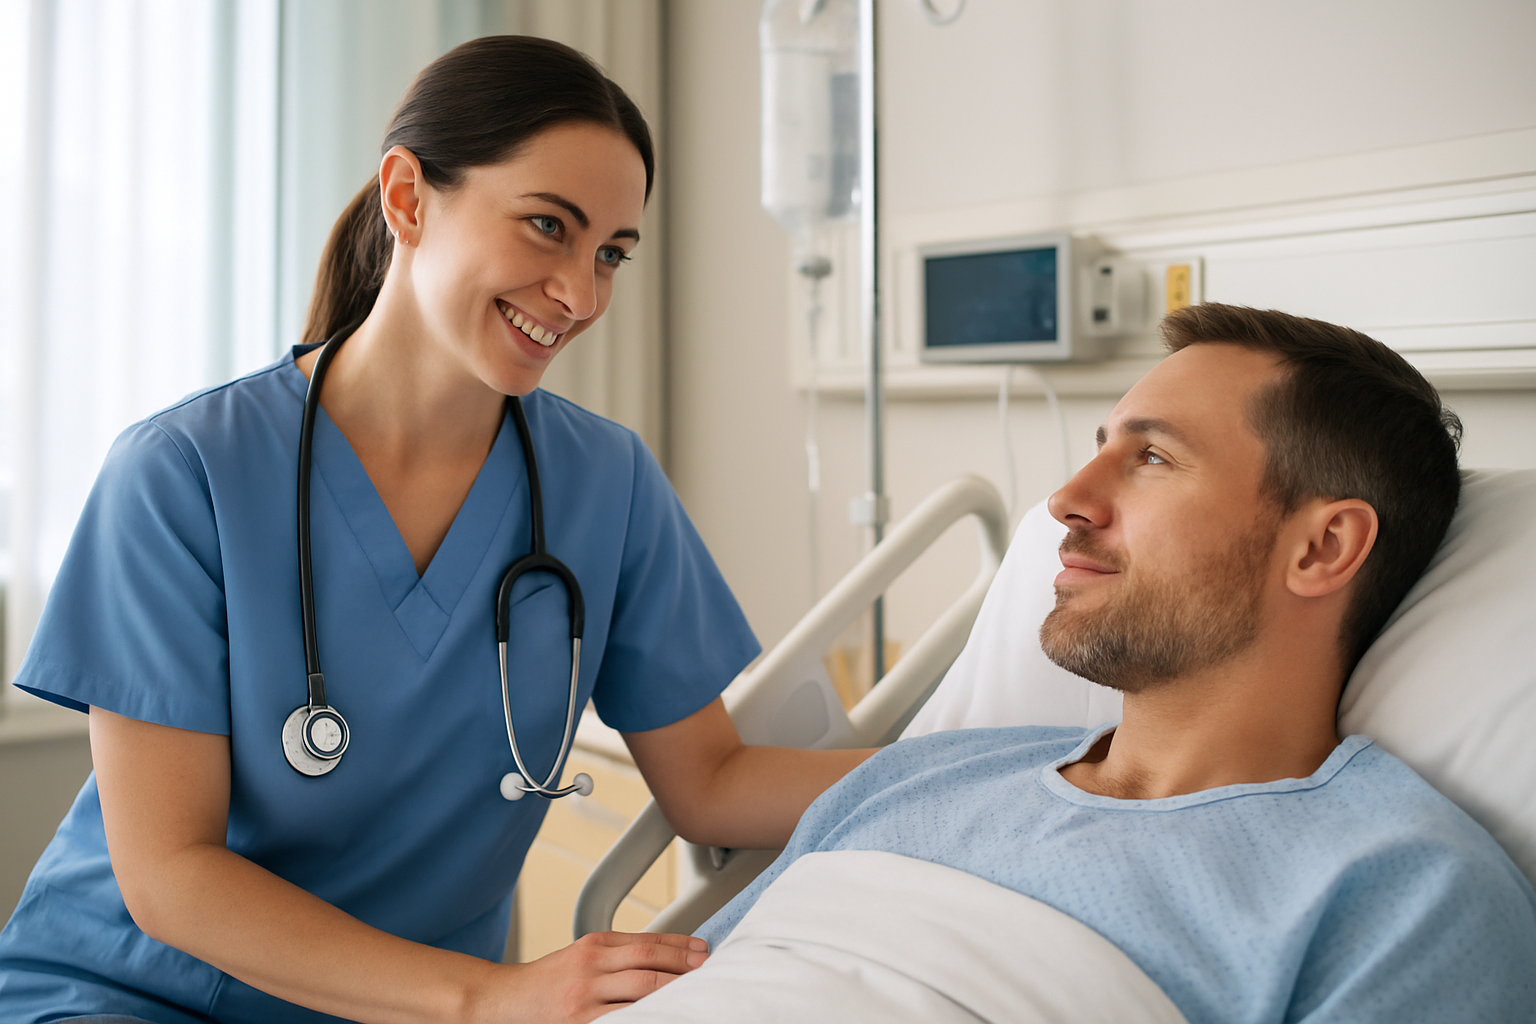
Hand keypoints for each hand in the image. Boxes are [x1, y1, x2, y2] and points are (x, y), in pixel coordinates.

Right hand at [467, 930, 708, 1023]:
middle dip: (683, 966)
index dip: (680, 945)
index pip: (647, 941)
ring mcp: (585, 997)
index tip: (703, 949)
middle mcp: (591, 967)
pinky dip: (646, 1016)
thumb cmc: (546, 981)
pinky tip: (664, 1015)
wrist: (504, 1001)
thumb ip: (617, 952)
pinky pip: (623, 1019)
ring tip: (696, 992)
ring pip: (641, 989)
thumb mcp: (581, 954)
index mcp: (594, 945)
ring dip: (673, 990)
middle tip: (709, 969)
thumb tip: (664, 955)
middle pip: (648, 963)